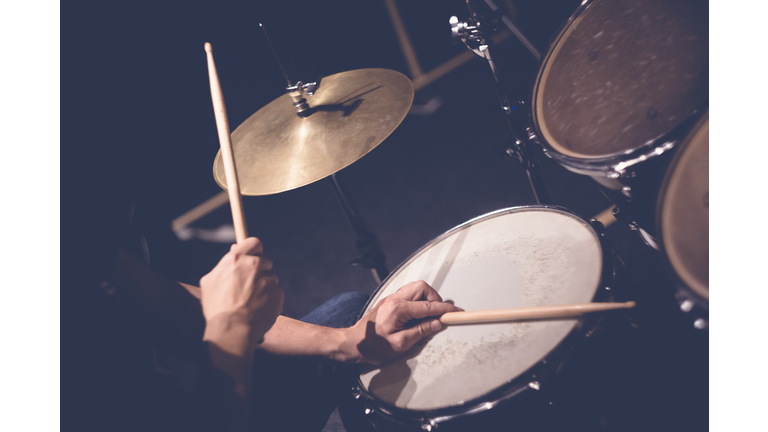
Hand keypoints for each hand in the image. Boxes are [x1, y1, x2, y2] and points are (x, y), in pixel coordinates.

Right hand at [200, 237, 283, 351]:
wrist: (232, 329)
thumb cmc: (217, 307)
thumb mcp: (210, 281)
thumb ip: (224, 263)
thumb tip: (234, 249)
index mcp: (236, 259)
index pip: (254, 242)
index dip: (254, 249)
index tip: (253, 255)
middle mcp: (254, 265)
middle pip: (265, 260)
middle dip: (259, 269)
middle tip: (249, 284)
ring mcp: (267, 279)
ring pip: (270, 277)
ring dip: (264, 285)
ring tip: (251, 301)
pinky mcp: (278, 292)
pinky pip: (275, 291)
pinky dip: (270, 298)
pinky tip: (259, 308)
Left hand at [342, 280, 460, 364]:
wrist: (353, 344)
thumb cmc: (373, 346)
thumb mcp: (400, 344)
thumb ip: (421, 331)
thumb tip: (438, 323)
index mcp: (398, 309)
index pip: (428, 305)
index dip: (444, 309)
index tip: (456, 312)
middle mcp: (395, 299)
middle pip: (422, 288)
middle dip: (435, 298)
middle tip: (439, 314)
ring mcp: (391, 298)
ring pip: (415, 288)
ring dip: (426, 298)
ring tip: (429, 315)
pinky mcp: (389, 302)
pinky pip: (408, 294)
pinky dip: (417, 300)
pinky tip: (418, 314)